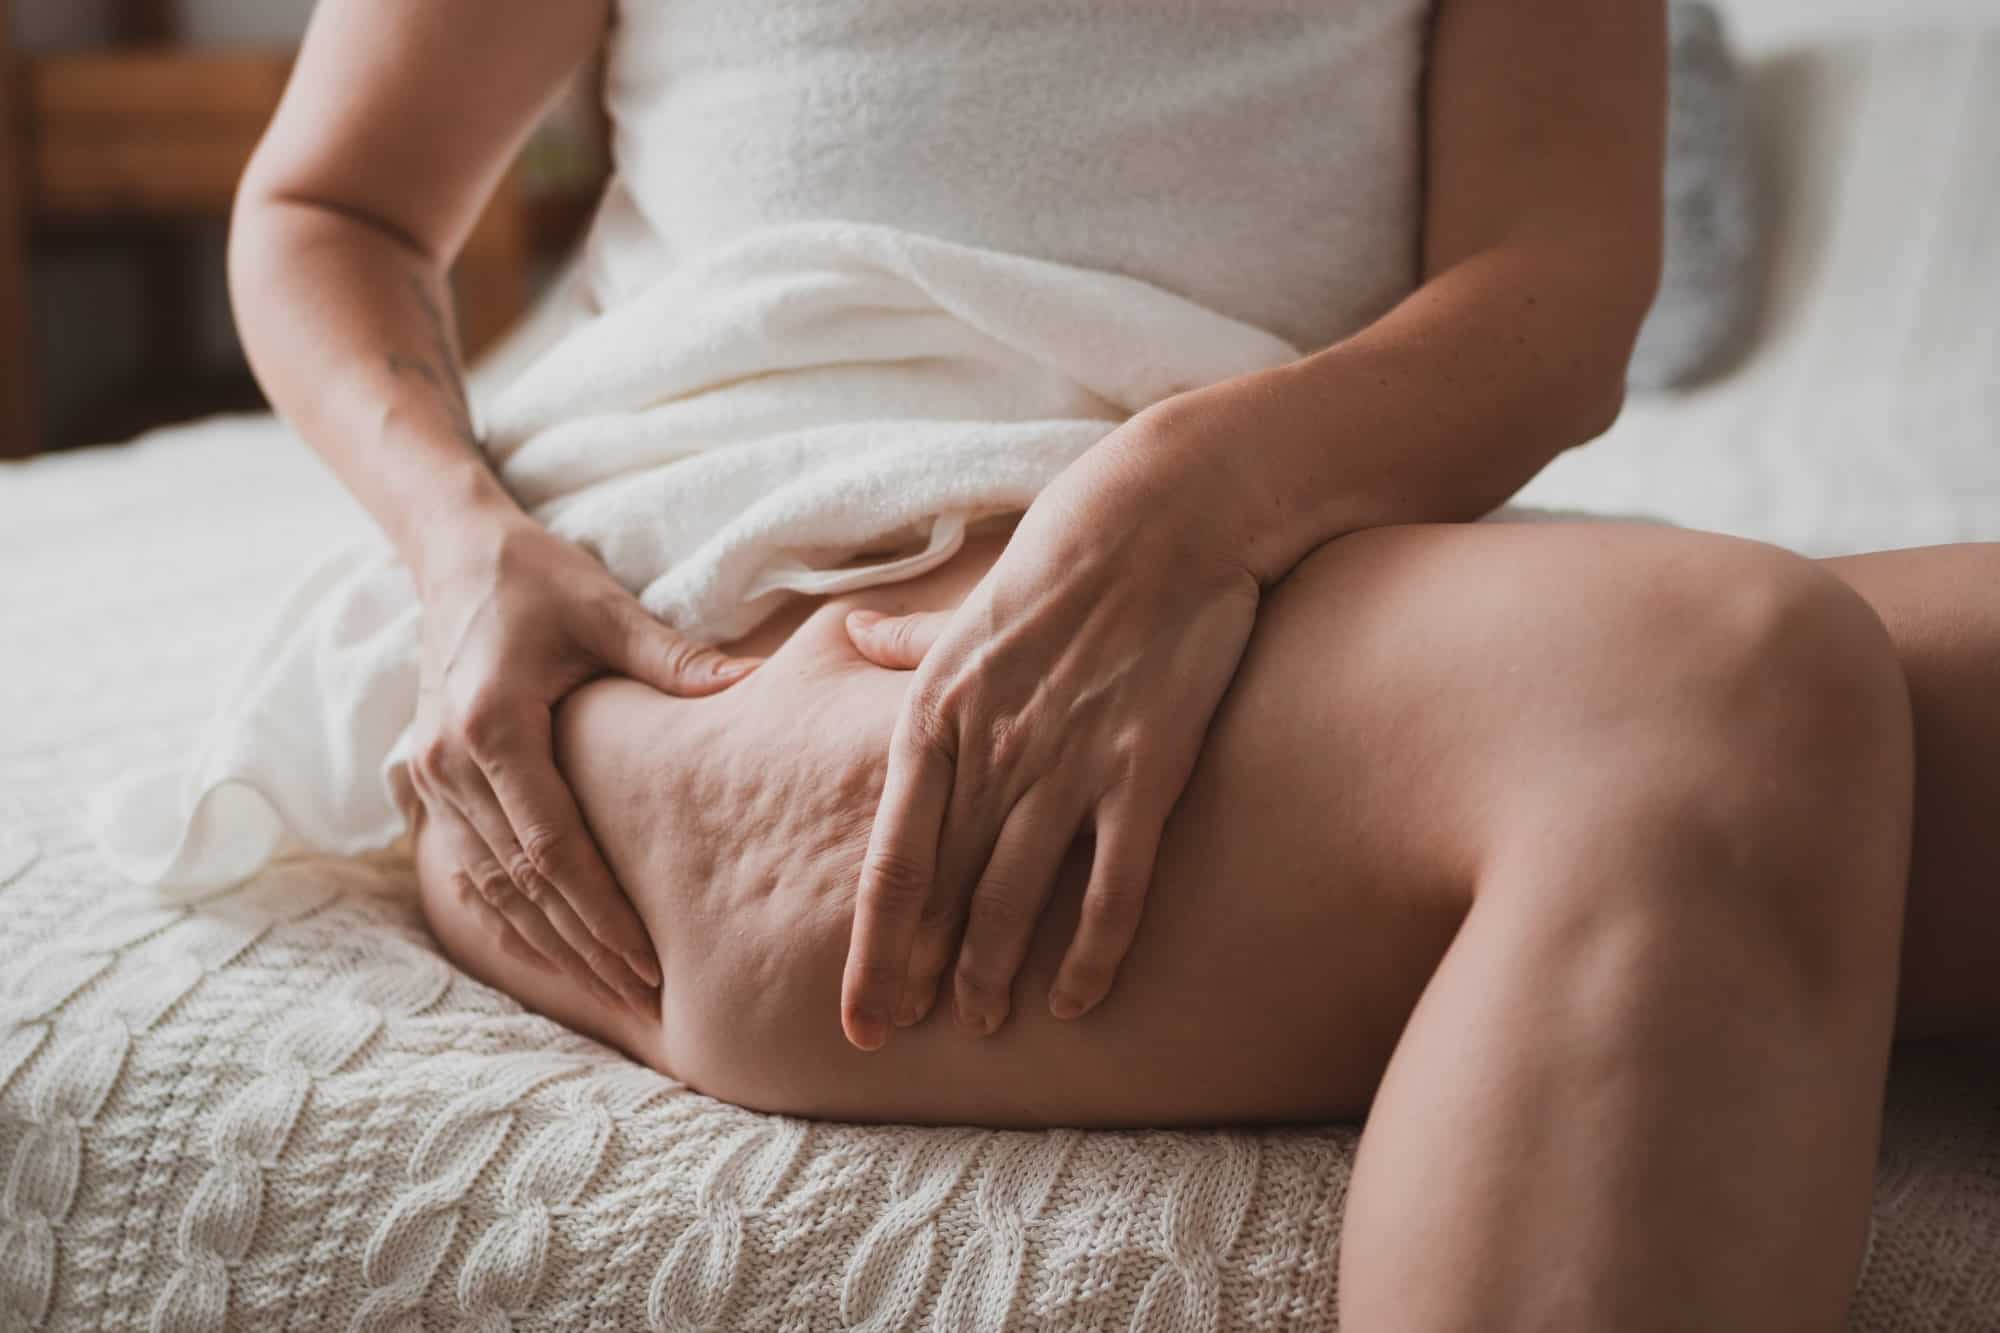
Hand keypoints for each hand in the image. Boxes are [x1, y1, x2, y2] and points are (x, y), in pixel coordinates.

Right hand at [409, 509, 762, 1011]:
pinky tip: (548, 954)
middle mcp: (448, 763)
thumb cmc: (541, 580)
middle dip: (582, 947)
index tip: (648, 962)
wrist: (455, 556)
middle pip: (520, 882)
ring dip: (546, 943)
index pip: (550, 846)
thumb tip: (751, 683)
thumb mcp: (607, 609)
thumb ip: (672, 657)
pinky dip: (506, 915)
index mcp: (492, 725)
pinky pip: (466, 866)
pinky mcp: (426, 780)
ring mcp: (428, 776)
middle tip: (646, 1000)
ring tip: (610, 992)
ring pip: (489, 886)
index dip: (599, 913)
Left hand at [837, 404, 1262, 1048]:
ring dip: (994, 971)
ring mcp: (1069, 764)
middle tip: (905, 1035)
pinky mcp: (1145, 769)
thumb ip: (911, 639)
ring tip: (984, 1023)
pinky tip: (1078, 999)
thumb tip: (855, 634)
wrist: (1166, 515)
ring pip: (1016, 897)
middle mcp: (993, 750)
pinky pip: (1112, 885)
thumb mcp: (969, 600)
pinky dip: (1091, 950)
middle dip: (920, 975)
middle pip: (946, 893)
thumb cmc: (1067, 553)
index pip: (893, 860)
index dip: (874, 947)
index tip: (862, 1011)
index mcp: (937, 714)